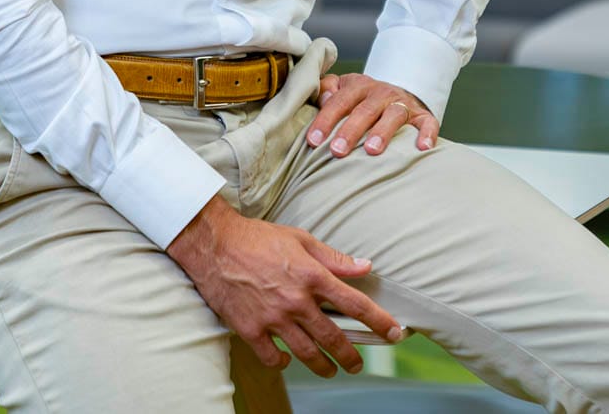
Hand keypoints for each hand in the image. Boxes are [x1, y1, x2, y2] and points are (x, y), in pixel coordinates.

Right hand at [166, 196, 401, 375]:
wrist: (214, 244)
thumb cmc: (256, 238)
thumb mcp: (301, 239)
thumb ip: (334, 258)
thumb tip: (365, 266)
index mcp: (313, 276)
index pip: (356, 305)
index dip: (380, 322)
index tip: (395, 333)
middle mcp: (297, 301)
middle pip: (334, 338)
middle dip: (351, 356)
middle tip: (357, 364)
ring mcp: (273, 319)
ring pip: (307, 353)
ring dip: (323, 366)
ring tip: (330, 369)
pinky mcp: (250, 330)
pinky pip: (273, 357)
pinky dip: (283, 362)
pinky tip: (287, 359)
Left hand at [306, 72, 438, 157]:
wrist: (397, 94)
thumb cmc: (362, 98)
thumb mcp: (343, 88)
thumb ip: (328, 89)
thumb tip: (322, 97)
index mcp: (358, 85)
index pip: (339, 101)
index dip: (326, 120)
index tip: (314, 140)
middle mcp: (381, 92)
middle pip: (365, 110)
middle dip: (350, 130)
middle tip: (338, 150)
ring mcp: (403, 103)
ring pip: (394, 115)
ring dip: (382, 132)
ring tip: (371, 151)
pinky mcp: (422, 116)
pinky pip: (427, 123)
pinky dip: (427, 134)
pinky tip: (422, 149)